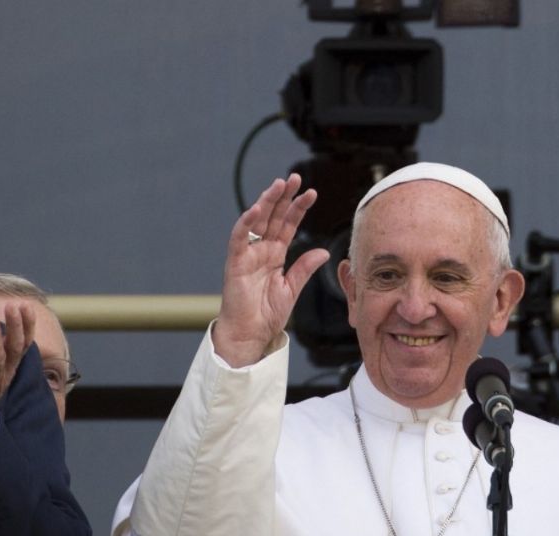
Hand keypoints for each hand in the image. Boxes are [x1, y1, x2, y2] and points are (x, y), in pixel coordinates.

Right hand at [213, 173, 329, 366]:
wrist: (250, 334)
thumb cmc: (266, 314)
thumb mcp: (292, 288)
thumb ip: (304, 268)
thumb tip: (323, 252)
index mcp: (275, 255)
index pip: (287, 225)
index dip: (298, 209)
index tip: (312, 193)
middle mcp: (261, 250)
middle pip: (273, 217)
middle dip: (283, 197)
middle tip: (295, 178)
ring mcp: (247, 254)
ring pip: (256, 221)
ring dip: (267, 202)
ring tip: (279, 185)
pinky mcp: (235, 262)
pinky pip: (239, 238)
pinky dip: (246, 222)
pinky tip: (257, 208)